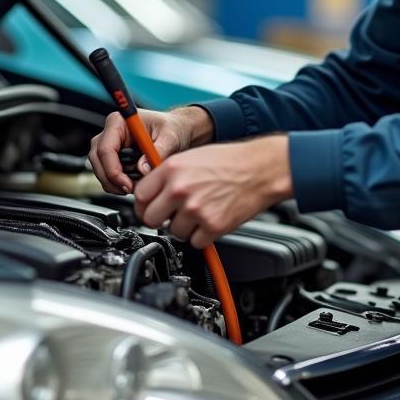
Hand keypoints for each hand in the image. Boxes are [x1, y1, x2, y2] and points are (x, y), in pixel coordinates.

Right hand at [89, 106, 214, 193]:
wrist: (178, 131)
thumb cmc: (173, 128)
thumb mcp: (171, 138)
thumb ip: (158, 151)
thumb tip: (142, 169)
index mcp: (120, 122)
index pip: (106, 149)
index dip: (113, 171)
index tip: (127, 184)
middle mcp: (111, 132)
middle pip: (98, 160)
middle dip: (112, 180)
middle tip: (130, 189)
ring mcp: (110, 144)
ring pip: (100, 169)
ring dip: (114, 183)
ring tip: (136, 186)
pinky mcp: (114, 156)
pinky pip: (107, 173)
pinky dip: (118, 183)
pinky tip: (134, 183)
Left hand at [133, 135, 291, 247]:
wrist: (261, 169)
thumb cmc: (231, 161)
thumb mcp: (191, 157)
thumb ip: (167, 175)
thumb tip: (150, 193)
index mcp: (172, 169)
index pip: (138, 195)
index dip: (144, 203)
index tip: (150, 205)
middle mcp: (180, 189)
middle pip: (150, 218)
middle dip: (160, 218)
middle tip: (173, 214)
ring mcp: (196, 210)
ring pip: (173, 232)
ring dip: (185, 227)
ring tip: (201, 211)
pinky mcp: (212, 226)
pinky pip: (195, 242)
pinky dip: (203, 236)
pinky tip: (211, 219)